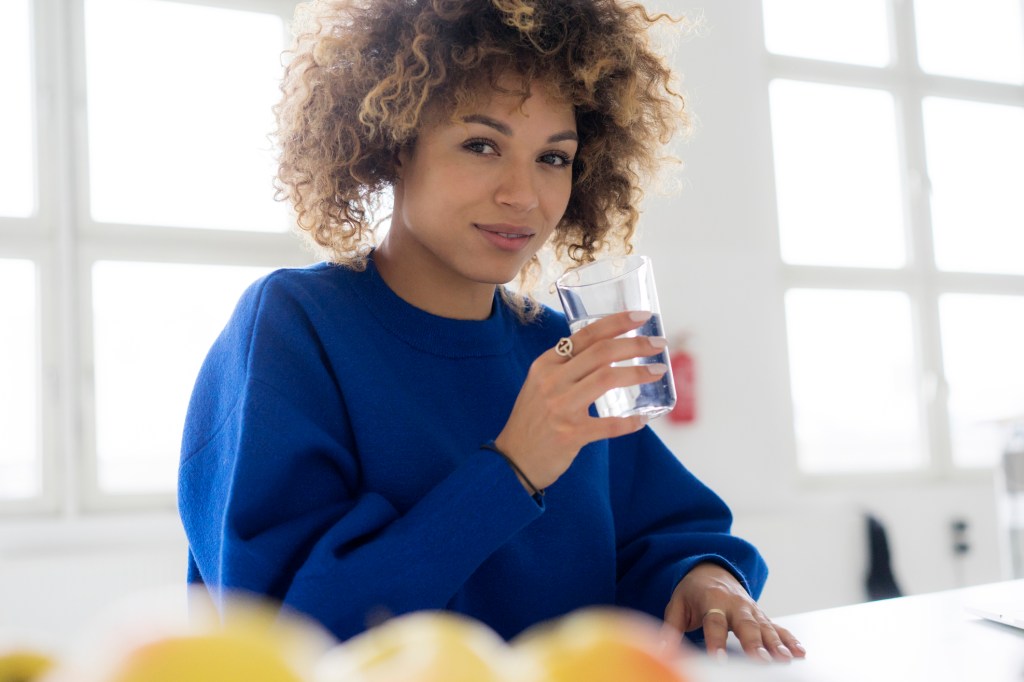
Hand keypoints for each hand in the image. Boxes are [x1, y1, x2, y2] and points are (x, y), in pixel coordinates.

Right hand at [494, 310, 667, 489]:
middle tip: (659, 343)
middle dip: (635, 344)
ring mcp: (561, 407)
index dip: (616, 322)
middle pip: (602, 352)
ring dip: (638, 373)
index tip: (641, 316)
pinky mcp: (571, 434)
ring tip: (658, 371)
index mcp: (546, 364)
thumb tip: (607, 353)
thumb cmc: (533, 420)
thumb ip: (566, 368)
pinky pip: (609, 425)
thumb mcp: (540, 384)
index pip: (586, 335)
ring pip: (607, 378)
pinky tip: (643, 419)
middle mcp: (552, 381)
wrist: (513, 459)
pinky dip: (630, 422)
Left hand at [662, 562, 805, 662]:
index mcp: (712, 601)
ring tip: (786, 659)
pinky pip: (777, 627)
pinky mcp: (760, 615)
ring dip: (776, 643)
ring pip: (765, 627)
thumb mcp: (677, 604)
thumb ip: (671, 627)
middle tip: (762, 661)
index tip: (719, 659)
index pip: (714, 623)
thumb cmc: (693, 591)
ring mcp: (751, 609)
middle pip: (746, 625)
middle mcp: (735, 604)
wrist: (711, 570)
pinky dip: (789, 639)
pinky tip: (799, 652)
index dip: (717, 641)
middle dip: (755, 643)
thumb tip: (664, 651)